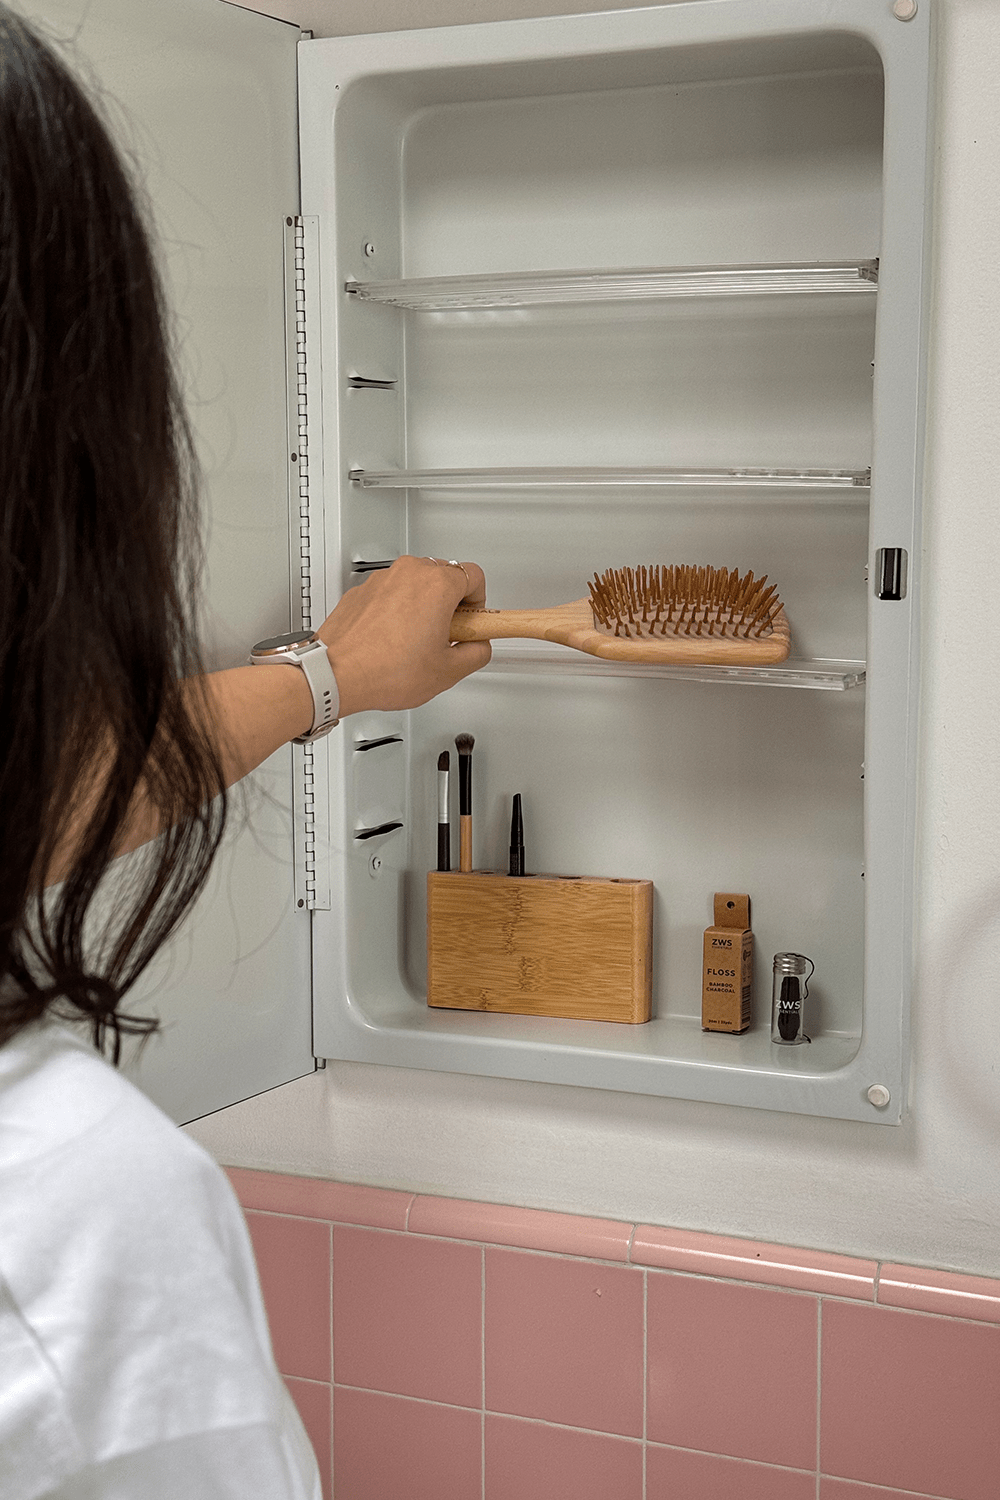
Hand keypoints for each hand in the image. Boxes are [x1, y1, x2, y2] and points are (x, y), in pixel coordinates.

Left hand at [315, 556, 490, 717]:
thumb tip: (478, 647)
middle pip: (445, 576)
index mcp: (437, 585)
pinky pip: (391, 592)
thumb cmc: (383, 670)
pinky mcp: (363, 590)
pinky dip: (397, 609)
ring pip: (416, 582)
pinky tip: (394, 639)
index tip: (474, 620)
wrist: (336, 674)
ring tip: (418, 640)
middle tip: (448, 634)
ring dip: (424, 605)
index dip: (479, 602)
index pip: (474, 576)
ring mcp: (383, 579)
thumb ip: (476, 653)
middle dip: (452, 603)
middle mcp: (409, 573)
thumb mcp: (448, 671)